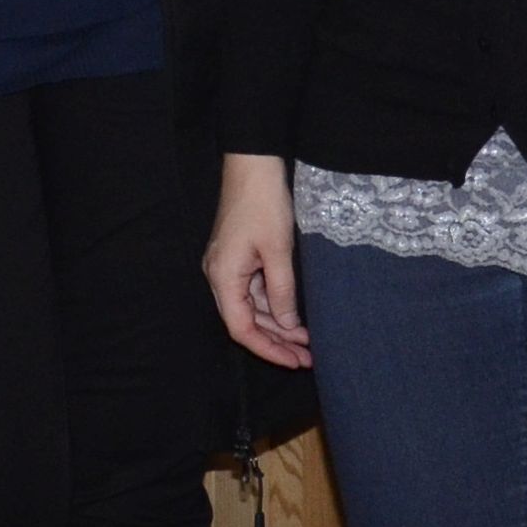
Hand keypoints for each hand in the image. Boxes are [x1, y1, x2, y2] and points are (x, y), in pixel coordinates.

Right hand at [203, 154, 312, 366]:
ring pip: (250, 308)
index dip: (267, 349)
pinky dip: (274, 306)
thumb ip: (282, 292)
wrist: (253, 165)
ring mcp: (227, 266)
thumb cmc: (264, 204)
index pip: (241, 328)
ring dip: (277, 325)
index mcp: (223, 276)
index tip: (294, 361)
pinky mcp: (237, 258)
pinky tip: (294, 316)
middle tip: (307, 358)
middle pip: (245, 321)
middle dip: (275, 341)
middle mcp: (219, 275)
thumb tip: (289, 326)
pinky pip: (253, 291)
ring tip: (306, 343)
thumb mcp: (278, 251)